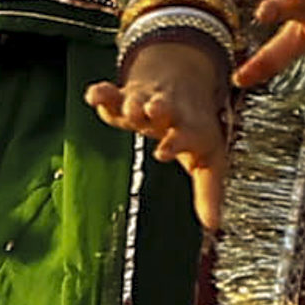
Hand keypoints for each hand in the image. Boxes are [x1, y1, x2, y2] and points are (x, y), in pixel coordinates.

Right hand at [84, 35, 233, 229]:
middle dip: (156, 109)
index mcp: (188, 128)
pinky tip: (93, 96)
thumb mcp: (208, 159)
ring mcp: (144, 102)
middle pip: (161, 107)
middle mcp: (167, 112)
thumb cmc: (195, 128)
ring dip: (132, 103)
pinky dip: (101, 94)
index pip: (182, 136)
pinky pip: (110, 94)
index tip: (162, 152)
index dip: (173, 143)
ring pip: (136, 99)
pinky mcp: (123, 94)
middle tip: (151, 110)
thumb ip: (208, 192)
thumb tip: (212, 226)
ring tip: (128, 108)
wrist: (185, 78)